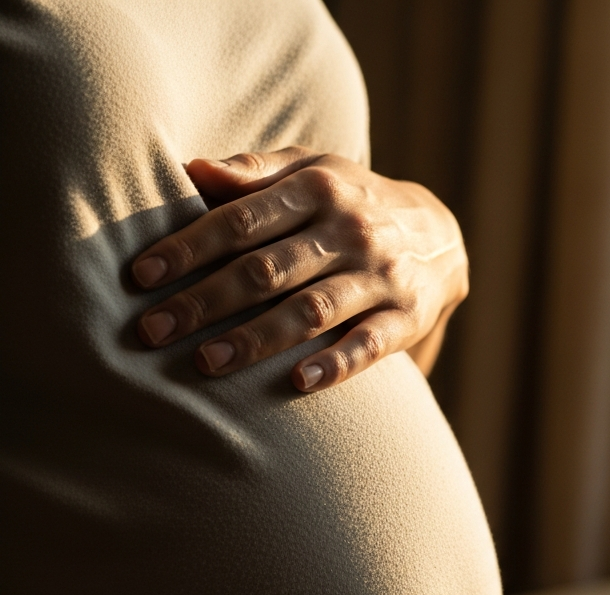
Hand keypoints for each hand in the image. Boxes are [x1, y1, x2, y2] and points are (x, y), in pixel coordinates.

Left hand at [131, 147, 468, 390]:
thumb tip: (192, 169)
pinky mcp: (406, 317)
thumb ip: (256, 172)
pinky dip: (336, 363)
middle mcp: (349, 231)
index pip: (241, 219)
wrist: (440, 237)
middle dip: (205, 301)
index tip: (141, 275)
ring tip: (206, 364)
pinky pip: (370, 344)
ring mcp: (380, 277)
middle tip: (153, 330)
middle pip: (267, 269)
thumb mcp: (314, 172)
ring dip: (256, 338)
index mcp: (318, 189)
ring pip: (310, 310)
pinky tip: (298, 383)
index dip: (188, 247)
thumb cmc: (353, 204)